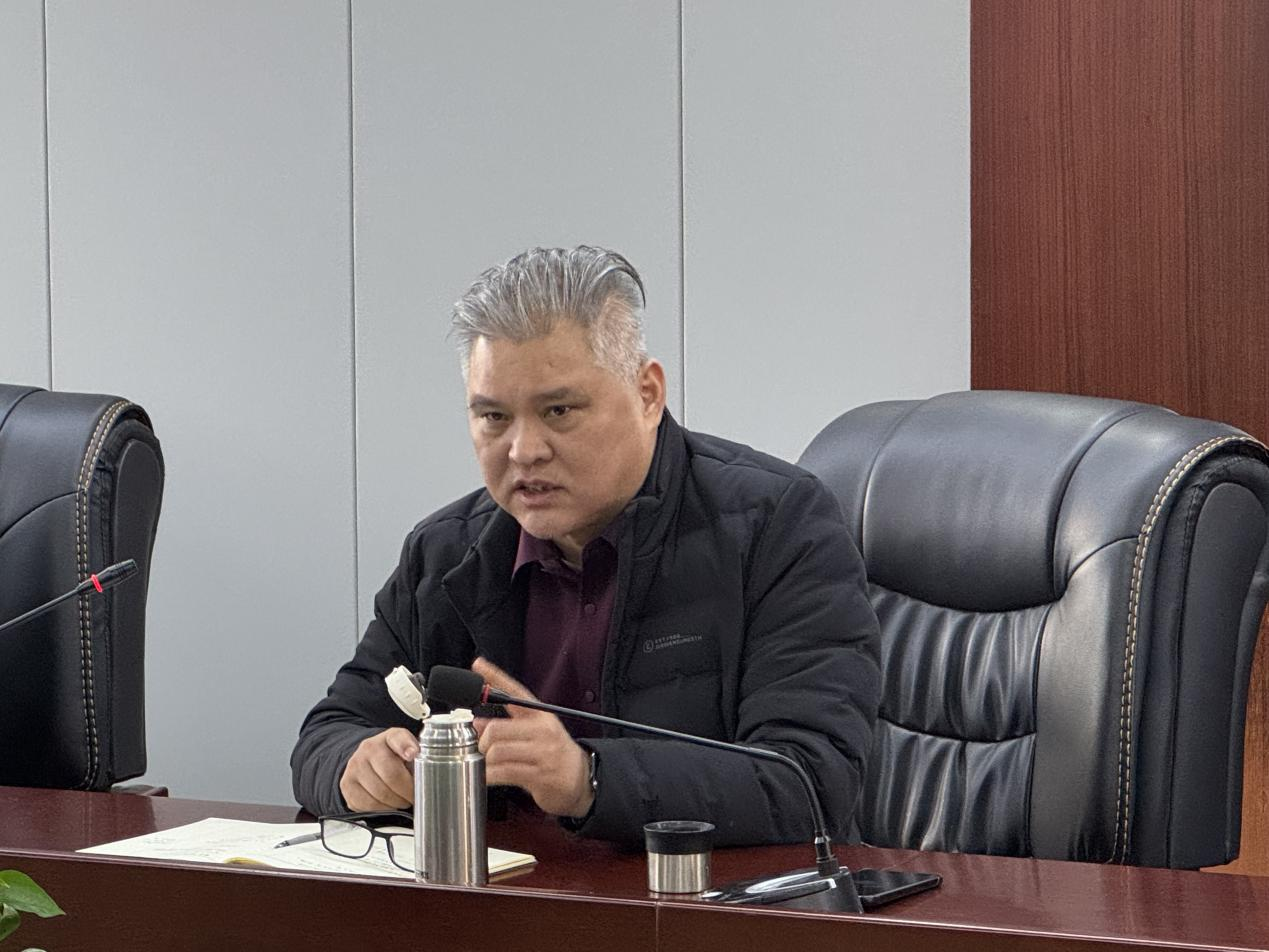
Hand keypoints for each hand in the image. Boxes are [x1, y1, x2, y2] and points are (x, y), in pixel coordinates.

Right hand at [339, 727, 417, 811]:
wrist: (367, 762)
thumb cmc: (394, 759)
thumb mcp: (409, 752)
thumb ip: (420, 759)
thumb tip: (433, 778)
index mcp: (389, 737)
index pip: (398, 738)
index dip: (406, 746)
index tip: (413, 754)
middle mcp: (369, 749)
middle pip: (391, 775)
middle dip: (407, 791)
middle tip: (413, 796)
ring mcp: (355, 766)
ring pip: (380, 793)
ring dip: (396, 802)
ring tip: (402, 799)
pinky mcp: (347, 785)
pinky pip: (368, 804)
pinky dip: (382, 809)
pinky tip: (388, 803)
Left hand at [471, 657, 593, 817]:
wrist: (581, 778)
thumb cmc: (555, 752)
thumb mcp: (536, 731)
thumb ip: (508, 724)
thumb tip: (477, 722)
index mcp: (541, 714)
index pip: (515, 691)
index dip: (495, 677)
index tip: (479, 665)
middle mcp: (543, 730)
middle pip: (497, 728)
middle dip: (482, 740)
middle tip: (480, 746)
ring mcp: (542, 753)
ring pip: (498, 751)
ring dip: (485, 760)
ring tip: (486, 763)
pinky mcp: (540, 775)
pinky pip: (504, 772)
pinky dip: (489, 776)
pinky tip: (489, 776)